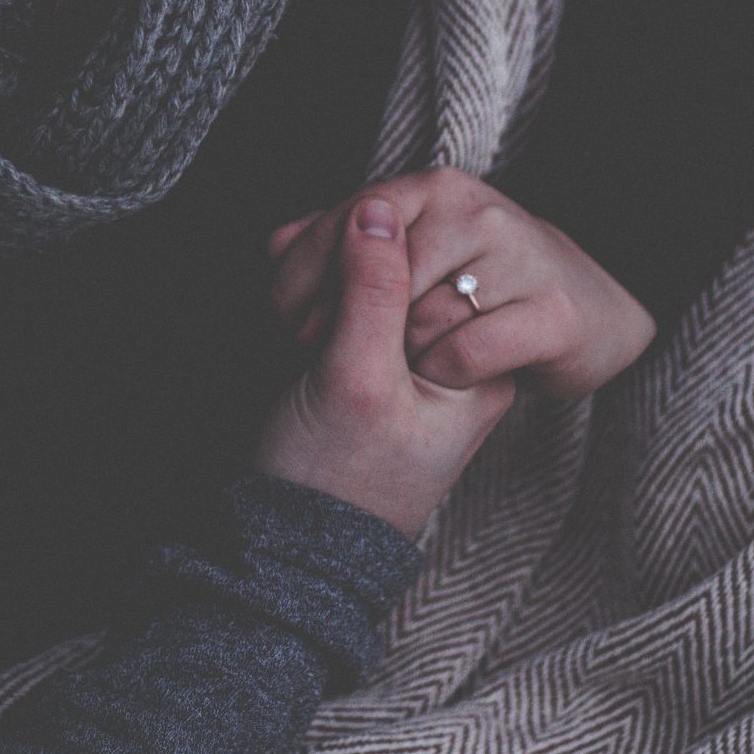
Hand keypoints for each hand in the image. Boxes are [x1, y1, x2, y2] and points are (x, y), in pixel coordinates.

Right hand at [253, 195, 516, 535]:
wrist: (287, 546)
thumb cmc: (332, 477)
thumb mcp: (357, 379)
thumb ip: (373, 291)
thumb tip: (377, 207)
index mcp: (474, 366)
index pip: (434, 264)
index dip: (369, 265)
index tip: (324, 319)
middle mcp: (448, 355)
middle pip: (401, 263)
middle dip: (336, 273)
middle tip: (299, 330)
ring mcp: (402, 357)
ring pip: (363, 274)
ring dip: (313, 282)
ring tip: (287, 338)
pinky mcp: (359, 359)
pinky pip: (339, 298)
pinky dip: (305, 295)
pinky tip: (279, 317)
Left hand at [270, 169, 654, 400]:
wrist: (593, 316)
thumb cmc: (482, 290)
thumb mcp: (408, 261)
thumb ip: (342, 249)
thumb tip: (273, 241)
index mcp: (434, 188)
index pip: (347, 219)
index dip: (301, 273)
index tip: (279, 320)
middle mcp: (477, 210)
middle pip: (377, 268)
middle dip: (332, 320)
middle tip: (312, 355)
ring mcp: (519, 259)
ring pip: (419, 313)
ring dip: (386, 354)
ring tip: (375, 369)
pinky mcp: (553, 316)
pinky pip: (467, 350)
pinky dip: (438, 373)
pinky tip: (430, 379)